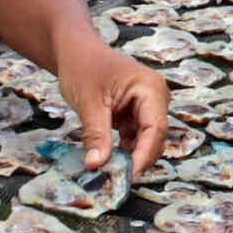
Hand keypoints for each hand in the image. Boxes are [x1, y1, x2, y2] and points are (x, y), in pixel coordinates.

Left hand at [54, 36, 171, 175]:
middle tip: (115, 180)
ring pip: (146, 142)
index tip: (127, 176)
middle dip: (137, 160)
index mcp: (151, 89)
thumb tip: (97, 166)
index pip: (156, 129)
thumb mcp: (88, 102)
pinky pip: (135, 140)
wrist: (76, 52)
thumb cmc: (83, 66)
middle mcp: (156, 98)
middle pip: (155, 139)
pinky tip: (109, 162)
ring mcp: (147, 108)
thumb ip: (96, 135)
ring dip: (130, 158)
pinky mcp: (136, 116)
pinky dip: (123, 152)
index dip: (144, 156)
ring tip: (110, 173)